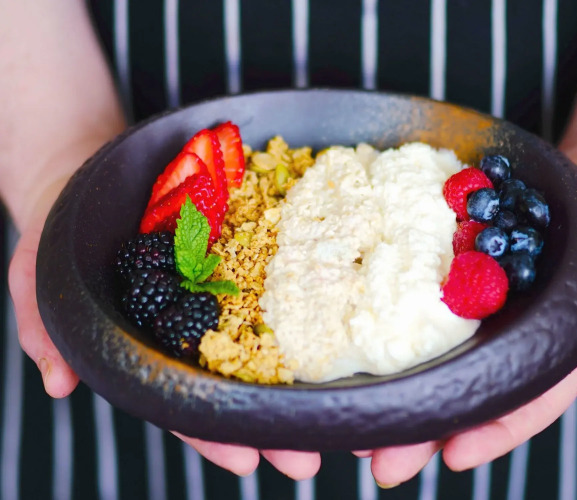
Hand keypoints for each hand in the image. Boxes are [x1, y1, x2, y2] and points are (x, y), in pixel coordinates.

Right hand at [8, 178, 320, 479]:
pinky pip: (272, 277)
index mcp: (149, 345)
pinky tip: (331, 324)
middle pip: (234, 383)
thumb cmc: (60, 235)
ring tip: (333, 407)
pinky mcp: (237, 252)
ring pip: (262, 340)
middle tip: (308, 458)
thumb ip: (44, 328)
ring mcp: (218, 290)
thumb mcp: (36, 275)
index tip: (246, 461)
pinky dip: (300, 301)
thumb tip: (59, 383)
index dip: (210, 433)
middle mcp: (191, 326)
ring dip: (296, 376)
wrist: (89, 177)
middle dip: (269, 423)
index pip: (179, 400)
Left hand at [363, 151, 576, 485]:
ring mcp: (483, 308)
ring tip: (354, 420)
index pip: (527, 401)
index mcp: (559, 351)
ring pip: (437, 356)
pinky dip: (393, 324)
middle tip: (379, 462)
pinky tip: (358, 345)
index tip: (453, 456)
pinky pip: (424, 301)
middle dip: (425, 430)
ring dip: (397, 388)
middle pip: (466, 391)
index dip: (493, 431)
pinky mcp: (461, 272)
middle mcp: (512, 337)